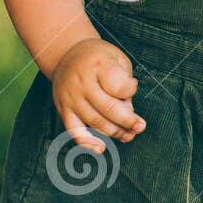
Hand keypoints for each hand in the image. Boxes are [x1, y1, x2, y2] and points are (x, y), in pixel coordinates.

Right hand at [51, 38, 145, 153]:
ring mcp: (71, 97)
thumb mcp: (117, 59)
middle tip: (140, 126)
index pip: (119, 86)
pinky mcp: (63, 109)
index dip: (130, 90)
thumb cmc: (98, 58)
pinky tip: (101, 148)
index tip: (132, 86)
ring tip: (128, 135)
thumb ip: (125, 83)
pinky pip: (74, 131)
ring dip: (115, 132)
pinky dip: (87, 142)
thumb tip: (128, 113)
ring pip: (95, 122)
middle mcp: (82, 82)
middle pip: (108, 108)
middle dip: (128, 121)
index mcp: (98, 65)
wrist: (66, 54)